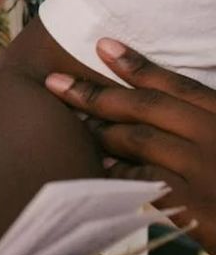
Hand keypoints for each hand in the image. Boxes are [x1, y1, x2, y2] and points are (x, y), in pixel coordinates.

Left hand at [46, 38, 215, 252]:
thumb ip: (206, 122)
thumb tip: (165, 111)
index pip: (178, 86)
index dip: (137, 65)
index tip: (103, 46)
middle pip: (147, 108)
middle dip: (96, 93)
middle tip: (55, 83)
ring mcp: (207, 172)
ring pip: (139, 142)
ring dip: (101, 132)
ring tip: (72, 123)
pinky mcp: (196, 208)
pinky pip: (141, 183)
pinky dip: (115, 173)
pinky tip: (97, 167)